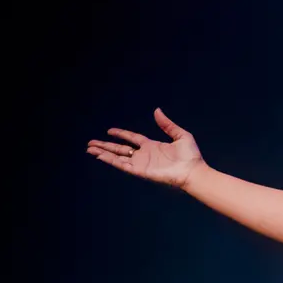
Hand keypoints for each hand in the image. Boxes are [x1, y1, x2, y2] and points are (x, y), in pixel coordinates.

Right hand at [87, 108, 204, 189]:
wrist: (193, 171)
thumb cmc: (190, 156)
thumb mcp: (180, 135)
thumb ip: (167, 124)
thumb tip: (157, 110)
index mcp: (152, 146)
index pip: (132, 138)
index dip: (121, 134)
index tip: (110, 131)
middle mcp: (144, 155)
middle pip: (120, 149)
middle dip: (106, 146)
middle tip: (91, 143)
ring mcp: (141, 163)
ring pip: (118, 157)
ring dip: (104, 153)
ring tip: (90, 149)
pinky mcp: (140, 171)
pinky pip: (123, 165)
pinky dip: (111, 161)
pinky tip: (100, 156)